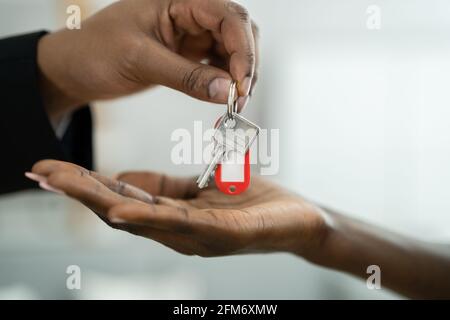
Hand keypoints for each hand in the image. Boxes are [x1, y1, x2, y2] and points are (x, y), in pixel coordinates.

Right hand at [28, 160, 330, 259]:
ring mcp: (197, 237)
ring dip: (100, 202)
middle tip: (42, 173)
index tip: (53, 167)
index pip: (120, 200)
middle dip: (80, 192)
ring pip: (141, 219)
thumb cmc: (251, 202)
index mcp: (172, 218)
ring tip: (67, 185)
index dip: (85, 186)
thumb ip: (165, 186)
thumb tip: (124, 180)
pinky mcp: (221, 233)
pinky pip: (179, 223)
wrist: (298, 220)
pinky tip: (120, 208)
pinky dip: (146, 217)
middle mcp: (177, 233)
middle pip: (120, 211)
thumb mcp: (203, 187)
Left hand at [38, 0, 258, 119]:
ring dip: (240, 77)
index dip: (243, 48)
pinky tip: (225, 98)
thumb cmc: (95, 51)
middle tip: (242, 98)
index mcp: (179, 0)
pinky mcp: (189, 56)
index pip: (228, 16)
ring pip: (233, 51)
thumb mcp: (139, 60)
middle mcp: (190, 14)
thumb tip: (227, 91)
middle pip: (239, 32)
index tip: (242, 82)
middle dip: (246, 64)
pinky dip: (226, 84)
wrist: (76, 69)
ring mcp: (191, 35)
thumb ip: (185, 76)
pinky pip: (219, 67)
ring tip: (235, 104)